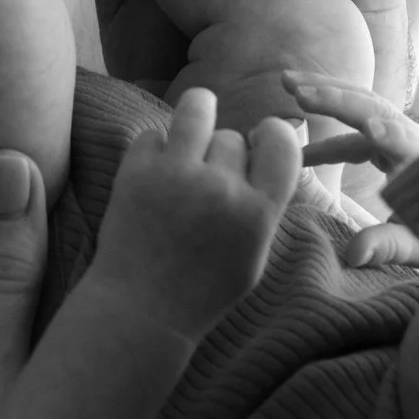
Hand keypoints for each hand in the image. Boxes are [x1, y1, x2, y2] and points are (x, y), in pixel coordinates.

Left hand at [87, 87, 300, 337]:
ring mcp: (176, 175)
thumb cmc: (203, 288)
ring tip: (190, 132)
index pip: (282, 142)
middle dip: (223, 151)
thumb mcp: (253, 254)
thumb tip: (267, 148)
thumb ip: (263, 203)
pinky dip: (155, 147)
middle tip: (209, 177)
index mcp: (257, 213)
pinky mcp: (136, 171)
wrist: (141, 310)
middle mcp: (221, 188)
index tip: (258, 141)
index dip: (272, 133)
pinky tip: (154, 172)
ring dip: (197, 115)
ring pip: (197, 107)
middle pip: (233, 136)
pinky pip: (154, 132)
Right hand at [284, 74, 418, 271]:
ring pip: (363, 107)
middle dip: (337, 99)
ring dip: (328, 94)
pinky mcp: (393, 141)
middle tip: (297, 91)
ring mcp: (404, 137)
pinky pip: (358, 126)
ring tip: (288, 82)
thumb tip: (352, 254)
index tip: (372, 131)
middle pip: (376, 109)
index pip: (410, 146)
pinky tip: (303, 151)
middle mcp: (416, 142)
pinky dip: (330, 129)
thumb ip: (389, 246)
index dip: (393, 137)